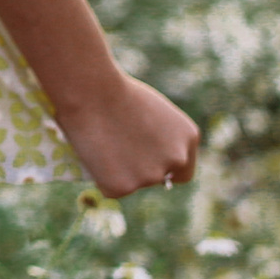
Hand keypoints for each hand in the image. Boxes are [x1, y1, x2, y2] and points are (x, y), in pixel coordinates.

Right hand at [56, 73, 199, 196]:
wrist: (91, 91)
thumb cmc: (114, 90)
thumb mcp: (150, 110)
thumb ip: (158, 136)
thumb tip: (145, 154)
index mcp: (188, 137)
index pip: (182, 169)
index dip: (163, 167)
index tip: (146, 163)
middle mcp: (177, 159)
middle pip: (159, 178)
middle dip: (141, 170)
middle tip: (117, 152)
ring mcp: (152, 175)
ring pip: (133, 183)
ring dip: (119, 171)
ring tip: (100, 142)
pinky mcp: (124, 187)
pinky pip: (110, 188)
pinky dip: (100, 176)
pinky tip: (93, 152)